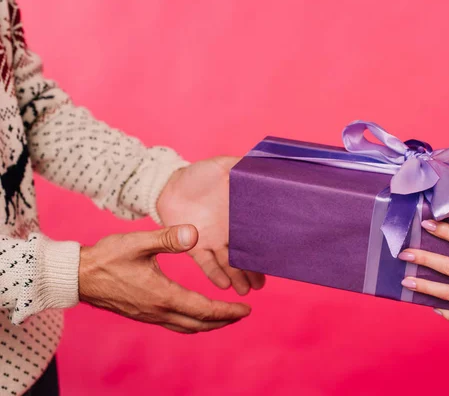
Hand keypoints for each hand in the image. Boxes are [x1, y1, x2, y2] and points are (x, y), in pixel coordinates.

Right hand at [79, 224, 250, 333]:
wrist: (78, 275)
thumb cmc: (108, 256)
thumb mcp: (138, 242)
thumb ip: (168, 238)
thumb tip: (195, 234)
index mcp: (163, 295)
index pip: (204, 310)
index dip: (227, 312)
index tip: (246, 310)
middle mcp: (158, 311)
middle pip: (199, 324)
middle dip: (224, 321)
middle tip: (243, 315)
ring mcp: (150, 316)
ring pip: (187, 327)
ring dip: (209, 324)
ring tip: (225, 317)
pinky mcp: (143, 314)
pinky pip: (175, 325)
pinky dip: (193, 323)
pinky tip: (196, 315)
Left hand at [156, 157, 265, 294]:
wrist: (170, 184)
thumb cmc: (199, 175)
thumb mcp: (223, 165)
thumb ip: (242, 165)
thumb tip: (264, 161)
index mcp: (238, 215)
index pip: (255, 235)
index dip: (264, 248)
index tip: (275, 261)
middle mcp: (228, 232)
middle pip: (243, 256)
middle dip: (253, 271)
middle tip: (261, 285)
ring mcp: (211, 240)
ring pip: (228, 264)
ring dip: (237, 277)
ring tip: (245, 290)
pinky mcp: (193, 246)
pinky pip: (205, 263)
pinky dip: (214, 274)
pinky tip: (224, 285)